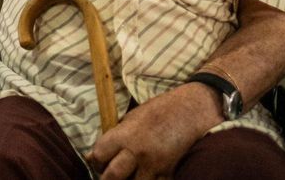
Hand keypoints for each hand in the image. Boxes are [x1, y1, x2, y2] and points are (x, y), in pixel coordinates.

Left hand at [87, 84, 220, 178]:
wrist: (191, 111)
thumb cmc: (159, 111)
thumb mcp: (131, 118)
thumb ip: (114, 137)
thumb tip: (93, 156)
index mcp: (125, 135)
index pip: (99, 155)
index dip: (96, 161)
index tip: (98, 162)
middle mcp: (138, 152)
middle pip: (112, 176)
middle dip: (107, 178)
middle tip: (109, 175)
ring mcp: (155, 165)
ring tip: (130, 174)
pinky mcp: (169, 173)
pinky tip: (146, 175)